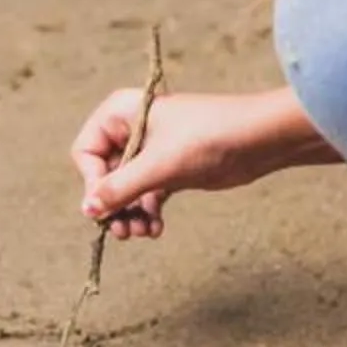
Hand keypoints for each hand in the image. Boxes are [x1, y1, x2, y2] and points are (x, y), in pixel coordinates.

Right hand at [70, 87, 329, 239]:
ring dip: (130, 214)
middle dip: (114, 205)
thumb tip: (87, 212)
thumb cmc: (208, 138)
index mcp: (121, 113)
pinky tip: (156, 230)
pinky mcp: (170, 169)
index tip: (107, 207)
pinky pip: (146, 195)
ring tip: (143, 233)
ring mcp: (151, 150)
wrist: (260, 139)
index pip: (86, 152)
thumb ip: (120, 188)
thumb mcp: (159, 165)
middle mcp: (132, 129)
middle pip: (104, 175)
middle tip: (123, 233)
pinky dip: (147, 213)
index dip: (93, 183)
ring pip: (126, 189)